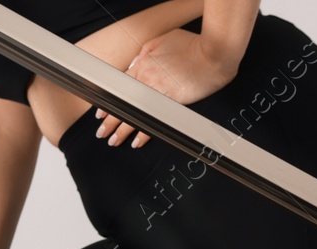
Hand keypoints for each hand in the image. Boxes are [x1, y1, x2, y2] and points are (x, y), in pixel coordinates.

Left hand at [94, 27, 242, 147]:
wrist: (215, 53)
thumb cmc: (193, 45)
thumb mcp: (164, 39)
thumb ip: (146, 51)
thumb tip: (134, 63)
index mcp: (143, 64)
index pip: (119, 86)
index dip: (109, 101)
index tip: (101, 113)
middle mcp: (147, 79)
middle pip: (122, 103)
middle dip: (109, 121)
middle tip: (101, 132)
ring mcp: (158, 92)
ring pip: (133, 114)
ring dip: (121, 131)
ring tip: (114, 141)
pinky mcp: (171, 102)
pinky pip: (152, 120)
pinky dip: (143, 133)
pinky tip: (136, 142)